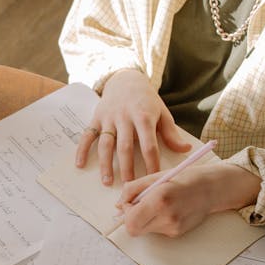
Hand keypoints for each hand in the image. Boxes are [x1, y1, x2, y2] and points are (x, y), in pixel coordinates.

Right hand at [75, 69, 190, 185]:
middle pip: (125, 146)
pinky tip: (80, 164)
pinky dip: (82, 150)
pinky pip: (87, 135)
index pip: (149, 144)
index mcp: (144, 116)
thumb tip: (185, 149)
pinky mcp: (96, 118)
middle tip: (129, 185)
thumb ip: (170, 133)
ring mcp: (109, 118)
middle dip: (127, 167)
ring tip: (107, 181)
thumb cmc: (146, 101)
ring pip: (106, 144)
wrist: (125, 80)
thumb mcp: (162, 113)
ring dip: (106, 164)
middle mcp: (125, 117)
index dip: (151, 162)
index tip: (152, 178)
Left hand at [115, 163, 262, 237]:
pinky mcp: (177, 233)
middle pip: (134, 230)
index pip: (130, 220)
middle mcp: (167, 216)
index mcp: (159, 199)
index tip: (129, 203)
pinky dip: (156, 221)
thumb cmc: (185, 178)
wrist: (214, 188)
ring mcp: (173, 227)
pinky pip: (157, 230)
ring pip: (145, 230)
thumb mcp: (157, 176)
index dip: (125, 213)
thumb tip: (119, 204)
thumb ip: (133, 189)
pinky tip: (169, 210)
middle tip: (138, 207)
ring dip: (145, 219)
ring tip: (158, 205)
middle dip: (131, 219)